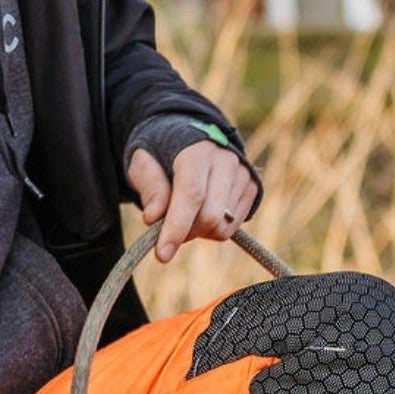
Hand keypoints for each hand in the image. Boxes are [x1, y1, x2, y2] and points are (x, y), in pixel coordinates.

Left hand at [127, 140, 258, 262]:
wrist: (188, 139)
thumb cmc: (160, 154)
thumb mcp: (143, 165)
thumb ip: (150, 188)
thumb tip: (153, 218)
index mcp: (196, 151)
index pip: (191, 195)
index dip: (176, 227)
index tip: (162, 254)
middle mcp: (225, 161)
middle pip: (210, 216)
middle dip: (185, 233)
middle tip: (166, 230)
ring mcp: (243, 174)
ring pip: (222, 226)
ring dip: (198, 232)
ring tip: (184, 215)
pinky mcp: (252, 188)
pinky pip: (232, 228)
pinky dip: (212, 230)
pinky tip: (200, 213)